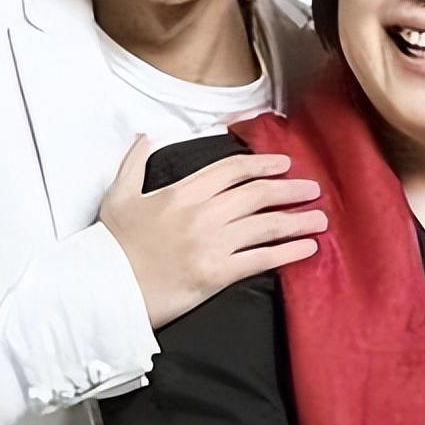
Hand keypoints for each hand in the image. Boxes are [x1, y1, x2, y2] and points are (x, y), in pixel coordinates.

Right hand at [99, 136, 326, 328]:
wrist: (105, 288)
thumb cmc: (111, 244)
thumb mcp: (117, 196)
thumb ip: (134, 163)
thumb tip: (144, 136)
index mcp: (181, 191)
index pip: (231, 170)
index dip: (261, 164)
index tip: (283, 163)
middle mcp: (202, 213)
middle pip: (257, 194)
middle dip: (289, 188)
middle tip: (311, 188)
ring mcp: (211, 243)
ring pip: (266, 224)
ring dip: (297, 219)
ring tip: (320, 218)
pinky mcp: (216, 274)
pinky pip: (261, 259)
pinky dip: (288, 253)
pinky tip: (307, 249)